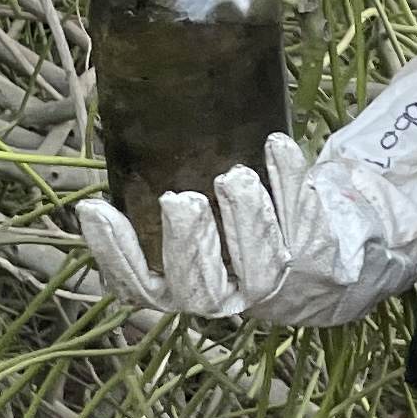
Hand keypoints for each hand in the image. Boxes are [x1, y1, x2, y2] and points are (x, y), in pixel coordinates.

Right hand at [74, 134, 416, 326]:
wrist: (321, 258)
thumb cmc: (240, 224)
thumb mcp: (200, 216)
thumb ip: (164, 187)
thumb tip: (124, 121)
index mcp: (180, 287)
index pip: (137, 285)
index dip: (113, 254)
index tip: (94, 207)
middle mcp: (223, 296)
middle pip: (198, 287)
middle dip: (189, 246)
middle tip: (181, 202)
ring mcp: (272, 284)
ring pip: (257, 264)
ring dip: (247, 220)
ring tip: (235, 176)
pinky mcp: (316, 263)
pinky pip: (305, 227)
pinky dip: (292, 184)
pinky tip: (278, 147)